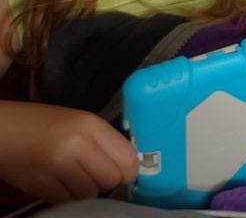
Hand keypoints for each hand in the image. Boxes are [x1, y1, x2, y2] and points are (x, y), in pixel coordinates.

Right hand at [0, 101, 137, 203]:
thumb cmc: (40, 123)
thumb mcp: (78, 121)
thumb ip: (104, 140)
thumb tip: (130, 164)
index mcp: (89, 124)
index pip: (128, 159)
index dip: (128, 168)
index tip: (122, 169)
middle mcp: (76, 144)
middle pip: (111, 179)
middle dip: (107, 180)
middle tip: (95, 172)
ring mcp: (56, 166)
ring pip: (91, 194)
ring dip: (87, 190)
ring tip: (74, 176)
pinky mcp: (38, 185)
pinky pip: (68, 201)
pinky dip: (68, 196)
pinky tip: (59, 182)